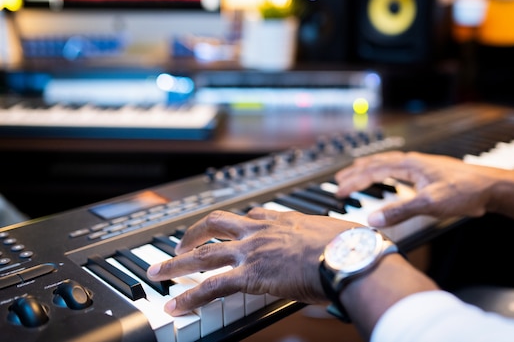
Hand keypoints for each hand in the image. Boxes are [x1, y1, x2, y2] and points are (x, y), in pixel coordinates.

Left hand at [147, 207, 360, 315]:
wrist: (346, 255)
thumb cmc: (348, 245)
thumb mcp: (335, 232)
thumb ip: (325, 237)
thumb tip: (340, 241)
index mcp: (282, 219)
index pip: (249, 216)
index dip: (233, 224)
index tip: (226, 229)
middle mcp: (261, 230)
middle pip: (216, 224)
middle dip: (192, 234)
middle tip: (180, 245)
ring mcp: (252, 251)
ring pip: (203, 254)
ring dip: (176, 263)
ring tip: (158, 272)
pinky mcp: (249, 275)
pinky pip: (210, 287)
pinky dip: (189, 297)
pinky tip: (175, 305)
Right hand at [335, 151, 503, 227]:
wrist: (490, 187)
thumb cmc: (464, 190)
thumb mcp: (429, 203)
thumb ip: (400, 210)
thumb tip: (373, 218)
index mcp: (409, 164)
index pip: (373, 171)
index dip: (354, 181)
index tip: (339, 191)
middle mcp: (413, 162)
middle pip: (377, 163)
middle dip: (356, 172)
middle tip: (339, 180)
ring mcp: (421, 166)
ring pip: (388, 163)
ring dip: (369, 169)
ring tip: (357, 172)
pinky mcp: (428, 174)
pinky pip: (399, 169)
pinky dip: (385, 171)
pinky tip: (389, 177)